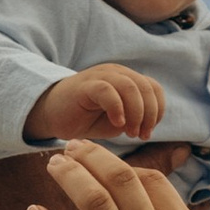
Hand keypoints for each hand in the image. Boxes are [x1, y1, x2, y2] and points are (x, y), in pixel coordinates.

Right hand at [26, 63, 166, 143]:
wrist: (52, 116)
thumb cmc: (86, 119)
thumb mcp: (118, 121)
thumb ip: (137, 118)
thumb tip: (151, 123)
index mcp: (127, 80)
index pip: (154, 88)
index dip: (157, 111)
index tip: (148, 132)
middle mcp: (116, 73)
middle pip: (146, 87)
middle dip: (149, 115)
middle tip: (140, 135)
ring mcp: (100, 76)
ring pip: (130, 87)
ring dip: (136, 113)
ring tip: (129, 132)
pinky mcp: (85, 85)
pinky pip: (107, 90)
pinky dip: (117, 108)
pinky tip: (117, 124)